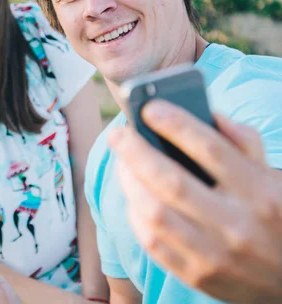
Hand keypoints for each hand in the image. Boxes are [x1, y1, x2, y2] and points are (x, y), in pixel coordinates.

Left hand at [108, 100, 281, 302]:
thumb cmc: (275, 215)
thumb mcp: (273, 177)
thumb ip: (243, 142)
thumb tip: (204, 113)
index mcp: (260, 192)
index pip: (211, 150)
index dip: (176, 125)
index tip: (149, 108)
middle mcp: (238, 224)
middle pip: (171, 182)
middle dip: (136, 152)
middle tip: (118, 134)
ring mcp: (216, 255)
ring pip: (154, 213)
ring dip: (129, 183)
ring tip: (122, 163)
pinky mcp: (196, 275)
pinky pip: (152, 242)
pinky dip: (135, 214)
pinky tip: (133, 196)